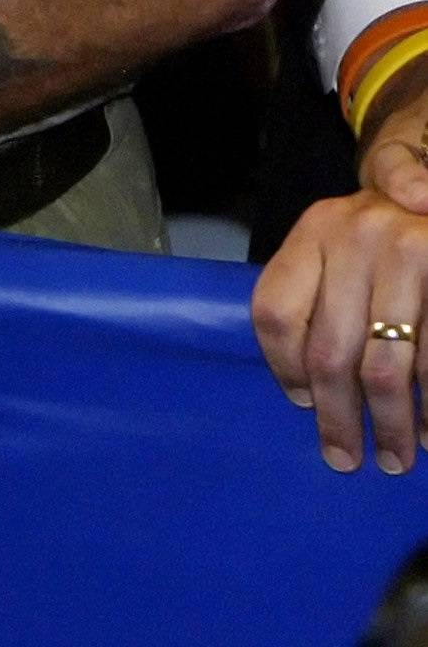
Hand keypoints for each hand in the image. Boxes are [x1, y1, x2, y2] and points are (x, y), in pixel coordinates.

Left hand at [252, 67, 427, 472]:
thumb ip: (314, 292)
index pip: (275, 310)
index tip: (301, 403)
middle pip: (328, 351)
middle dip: (338, 418)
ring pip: (384, 368)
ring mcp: (410, 254)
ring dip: (390, 425)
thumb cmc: (385, 235)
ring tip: (395, 457)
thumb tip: (307, 389)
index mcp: (316, 228)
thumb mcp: (340, 240)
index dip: (283, 368)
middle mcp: (357, 236)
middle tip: (344, 459)